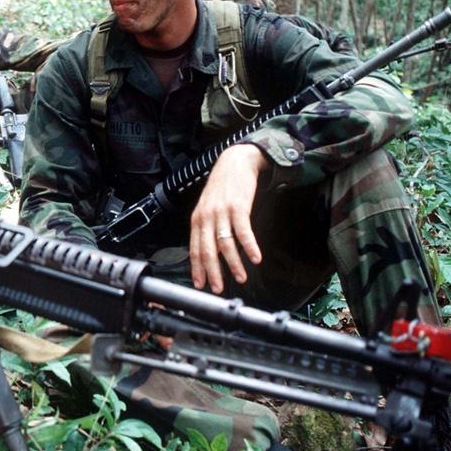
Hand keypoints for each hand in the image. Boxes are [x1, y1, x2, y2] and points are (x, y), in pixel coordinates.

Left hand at [188, 144, 269, 294]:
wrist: (235, 162)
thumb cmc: (223, 187)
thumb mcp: (208, 207)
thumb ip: (207, 228)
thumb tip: (210, 252)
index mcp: (197, 220)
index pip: (194, 249)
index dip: (197, 269)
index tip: (200, 285)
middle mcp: (207, 217)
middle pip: (207, 251)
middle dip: (213, 273)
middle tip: (218, 288)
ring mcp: (222, 212)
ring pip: (225, 245)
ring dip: (234, 264)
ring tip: (241, 277)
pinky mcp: (238, 207)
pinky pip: (243, 232)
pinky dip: (250, 247)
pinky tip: (256, 258)